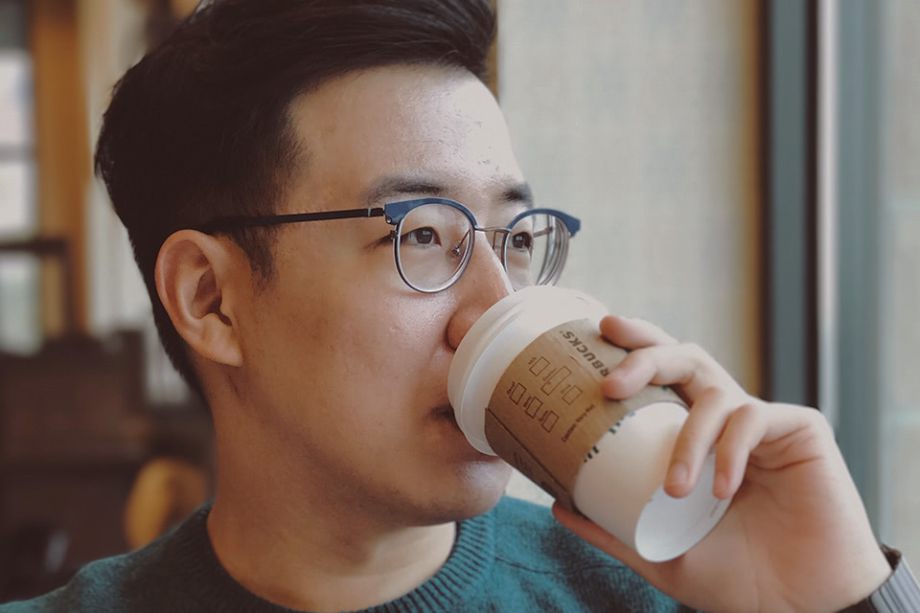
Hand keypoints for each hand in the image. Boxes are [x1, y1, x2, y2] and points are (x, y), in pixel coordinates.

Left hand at [552, 315, 889, 612]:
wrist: (799, 607)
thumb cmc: (735, 577)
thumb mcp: (658, 553)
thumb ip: (612, 528)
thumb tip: (557, 506)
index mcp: (692, 436)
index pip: (660, 378)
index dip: (632, 349)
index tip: (596, 333)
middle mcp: (725, 420)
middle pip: (685, 359)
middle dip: (645, 356)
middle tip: (610, 384)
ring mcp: (763, 422)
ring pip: (715, 393)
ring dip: (687, 438)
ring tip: (674, 489)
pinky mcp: (800, 429)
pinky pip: (754, 419)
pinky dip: (729, 451)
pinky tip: (721, 490)